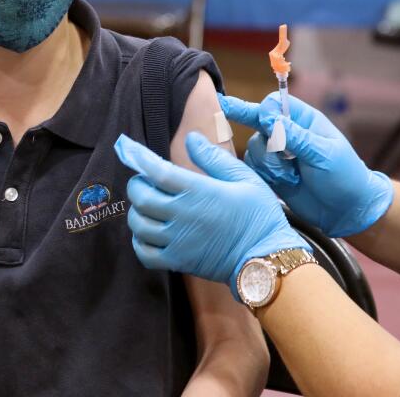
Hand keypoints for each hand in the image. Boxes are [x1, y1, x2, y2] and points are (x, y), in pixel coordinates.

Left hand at [114, 132, 308, 297]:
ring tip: (147, 207)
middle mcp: (182, 215)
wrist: (267, 259)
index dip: (141, 160)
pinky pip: (144, 253)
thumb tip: (191, 138)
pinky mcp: (177, 262)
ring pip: (138, 224)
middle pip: (141, 197)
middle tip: (144, 182)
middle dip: (137, 185)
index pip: (158, 172)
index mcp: (198, 191)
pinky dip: (139, 242)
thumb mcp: (243, 179)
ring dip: (136, 212)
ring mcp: (177, 241)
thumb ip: (213, 158)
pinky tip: (148, 234)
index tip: (132, 152)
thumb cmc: (259, 216)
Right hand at [220, 93, 393, 237]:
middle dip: (261, 138)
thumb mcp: (323, 154)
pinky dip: (265, 174)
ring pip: (254, 147)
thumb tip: (268, 118)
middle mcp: (287, 133)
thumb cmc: (344, 177)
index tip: (264, 123)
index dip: (265, 111)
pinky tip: (285, 183)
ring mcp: (277, 153)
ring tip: (290, 177)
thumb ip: (295, 136)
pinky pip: (253, 166)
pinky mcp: (271, 171)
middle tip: (225, 111)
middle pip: (257, 123)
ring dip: (268, 163)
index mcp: (304, 120)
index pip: (275, 103)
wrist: (346, 212)